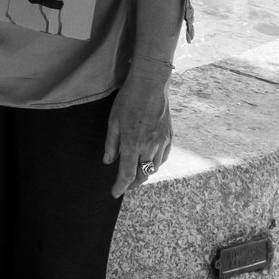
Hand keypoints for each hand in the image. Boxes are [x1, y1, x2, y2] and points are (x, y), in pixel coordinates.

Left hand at [103, 65, 172, 196]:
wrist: (150, 86)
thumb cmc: (128, 101)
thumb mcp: (113, 121)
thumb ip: (111, 143)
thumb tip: (108, 162)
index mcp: (132, 143)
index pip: (127, 173)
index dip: (120, 186)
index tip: (115, 193)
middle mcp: (149, 146)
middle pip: (143, 174)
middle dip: (133, 183)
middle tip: (125, 185)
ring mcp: (162, 142)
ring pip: (154, 167)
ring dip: (144, 174)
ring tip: (136, 175)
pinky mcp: (169, 137)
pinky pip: (163, 158)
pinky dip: (155, 164)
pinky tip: (149, 163)